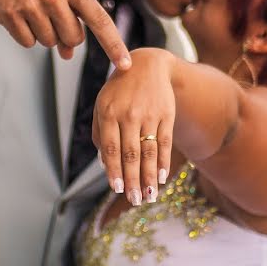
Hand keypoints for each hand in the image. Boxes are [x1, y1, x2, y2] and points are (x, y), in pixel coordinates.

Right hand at [0, 0, 130, 67]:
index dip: (114, 45)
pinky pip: (27, 43)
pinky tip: (20, 15)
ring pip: (49, 43)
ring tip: (34, 11)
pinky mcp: (10, 14)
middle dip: (66, 36)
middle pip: (73, 39)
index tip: (125, 65)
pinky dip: (26, 35)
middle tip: (53, 17)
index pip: (100, 21)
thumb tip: (68, 55)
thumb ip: (71, 18)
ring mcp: (30, 4)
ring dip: (44, 34)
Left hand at [92, 48, 175, 205]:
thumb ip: (99, 133)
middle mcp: (129, 114)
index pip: (112, 148)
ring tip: (150, 196)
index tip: (117, 189)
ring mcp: (149, 114)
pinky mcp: (166, 114)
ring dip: (150, 177)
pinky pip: (164, 142)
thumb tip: (105, 164)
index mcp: (108, 112)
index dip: (115, 170)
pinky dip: (163, 161)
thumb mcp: (102, 104)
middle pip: (131, 154)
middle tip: (135, 201)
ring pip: (150, 151)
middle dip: (133, 180)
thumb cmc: (119, 90)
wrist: (148, 64)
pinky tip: (162, 177)